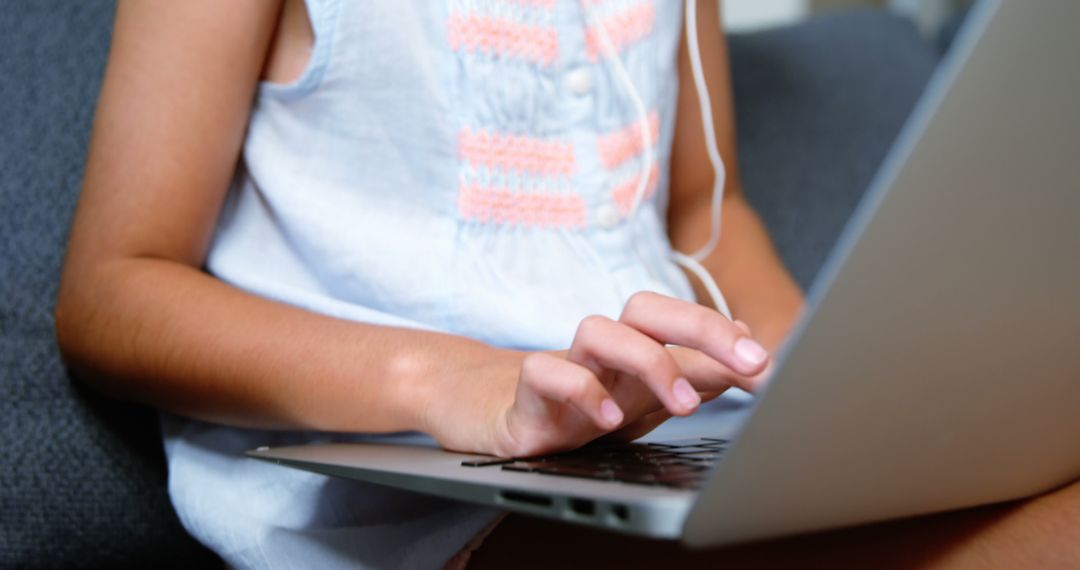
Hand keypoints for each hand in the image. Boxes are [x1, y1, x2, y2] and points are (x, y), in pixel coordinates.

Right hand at [463, 292, 771, 456]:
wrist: (499, 415)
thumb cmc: (582, 404)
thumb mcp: (648, 397)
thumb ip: (698, 374)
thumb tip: (752, 351)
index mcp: (636, 348)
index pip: (684, 324)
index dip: (730, 338)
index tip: (770, 366)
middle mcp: (604, 351)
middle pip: (645, 308)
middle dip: (702, 327)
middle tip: (749, 365)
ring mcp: (566, 367)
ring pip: (597, 331)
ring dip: (648, 362)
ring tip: (685, 407)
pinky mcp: (528, 394)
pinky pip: (545, 373)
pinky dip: (580, 391)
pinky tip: (609, 420)